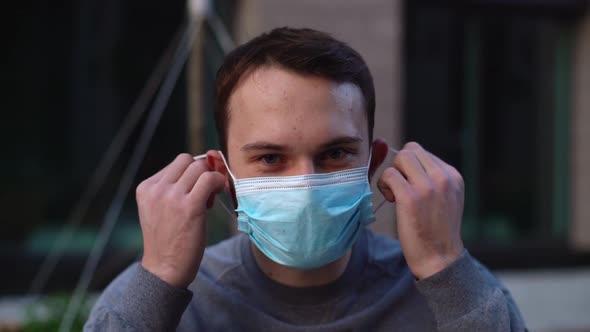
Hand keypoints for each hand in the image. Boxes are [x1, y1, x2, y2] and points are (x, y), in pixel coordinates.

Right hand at [136, 152, 225, 287]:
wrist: (164, 269)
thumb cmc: (168, 240)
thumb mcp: (159, 209)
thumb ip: (173, 187)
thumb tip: (205, 162)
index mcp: (146, 188)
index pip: (176, 163)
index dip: (192, 172)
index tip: (196, 189)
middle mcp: (156, 189)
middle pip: (187, 160)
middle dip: (201, 171)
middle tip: (206, 192)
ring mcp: (171, 197)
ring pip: (199, 167)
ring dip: (211, 177)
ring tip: (210, 197)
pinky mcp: (189, 206)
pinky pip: (210, 179)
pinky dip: (219, 182)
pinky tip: (218, 194)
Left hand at [377, 142, 464, 278]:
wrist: (440, 258)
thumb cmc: (436, 230)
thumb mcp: (445, 198)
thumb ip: (431, 178)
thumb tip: (403, 156)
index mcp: (453, 176)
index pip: (422, 152)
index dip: (410, 168)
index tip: (411, 186)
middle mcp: (443, 178)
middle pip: (411, 150)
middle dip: (400, 167)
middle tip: (401, 188)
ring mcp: (427, 187)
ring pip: (400, 158)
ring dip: (392, 174)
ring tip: (396, 194)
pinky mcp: (410, 197)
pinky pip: (389, 175)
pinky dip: (384, 185)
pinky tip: (391, 200)